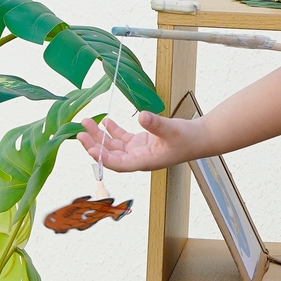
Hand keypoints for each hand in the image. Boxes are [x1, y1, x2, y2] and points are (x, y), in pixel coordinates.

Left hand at [78, 111, 204, 172]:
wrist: (200, 138)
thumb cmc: (188, 139)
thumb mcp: (171, 130)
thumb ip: (156, 124)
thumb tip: (142, 116)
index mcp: (144, 161)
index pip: (118, 164)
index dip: (102, 158)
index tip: (88, 148)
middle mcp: (138, 159)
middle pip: (111, 154)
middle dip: (94, 144)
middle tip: (80, 132)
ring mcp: (139, 151)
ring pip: (114, 146)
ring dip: (100, 136)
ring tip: (87, 122)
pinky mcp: (141, 143)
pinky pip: (122, 139)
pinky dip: (112, 131)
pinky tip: (105, 121)